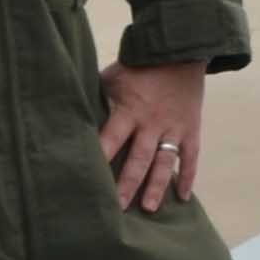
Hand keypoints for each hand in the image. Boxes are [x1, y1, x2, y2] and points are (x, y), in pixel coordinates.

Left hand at [101, 58, 204, 214]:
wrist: (180, 51)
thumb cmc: (139, 66)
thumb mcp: (111, 77)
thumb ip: (95, 97)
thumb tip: (67, 112)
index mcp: (129, 110)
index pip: (111, 139)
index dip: (100, 158)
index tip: (89, 180)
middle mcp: (152, 123)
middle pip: (138, 159)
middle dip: (127, 184)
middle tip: (116, 208)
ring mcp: (174, 128)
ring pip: (165, 163)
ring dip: (156, 186)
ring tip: (148, 208)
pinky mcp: (191, 129)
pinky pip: (191, 157)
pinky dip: (188, 177)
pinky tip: (182, 197)